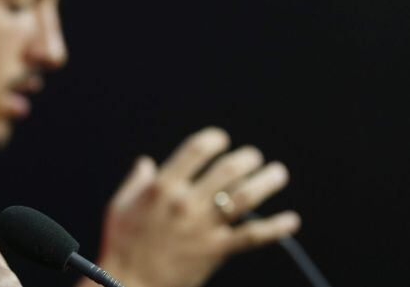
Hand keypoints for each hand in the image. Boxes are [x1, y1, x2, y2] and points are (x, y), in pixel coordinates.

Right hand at [92, 127, 299, 286]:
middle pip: (227, 170)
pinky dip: (276, 227)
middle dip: (246, 158)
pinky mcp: (216, 250)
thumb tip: (146, 163)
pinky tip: (291, 220)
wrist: (129, 284)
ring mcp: (203, 226)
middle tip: (254, 156)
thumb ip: (136, 181)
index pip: (195, 150)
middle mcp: (186, 202)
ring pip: (245, 197)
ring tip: (278, 173)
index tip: (221, 139)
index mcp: (162, 187)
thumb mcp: (120, 205)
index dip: (213, 139)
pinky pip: (253, 236)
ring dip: (266, 181)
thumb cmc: (121, 244)